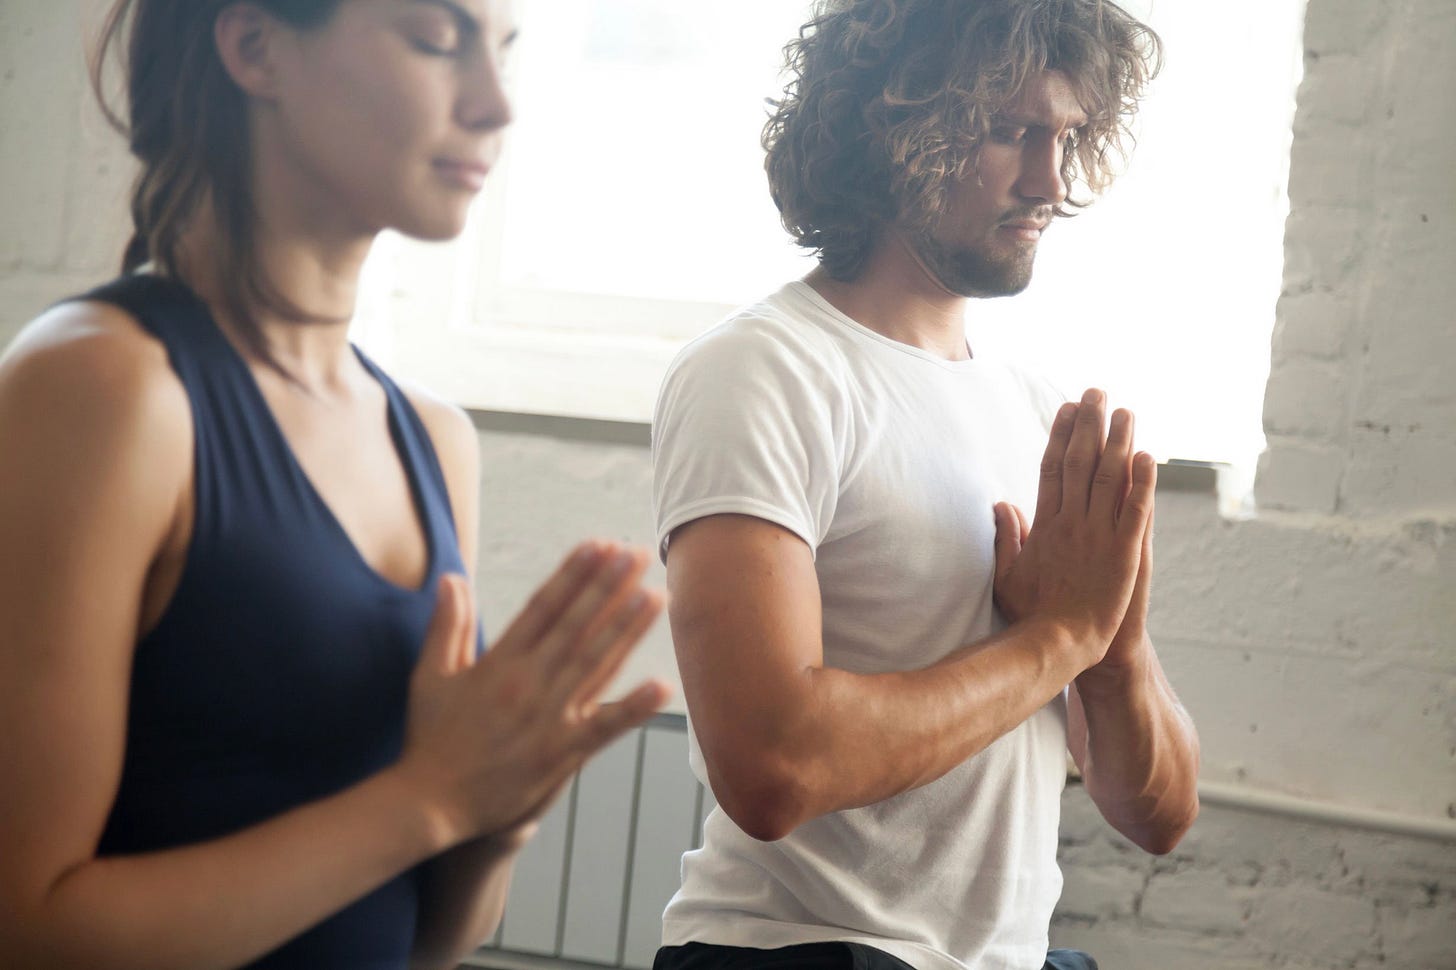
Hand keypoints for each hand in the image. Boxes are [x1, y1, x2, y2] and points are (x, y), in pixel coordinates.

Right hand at [395, 541, 670, 847]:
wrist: (431, 804)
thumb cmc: (431, 738)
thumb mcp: (430, 675)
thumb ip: (447, 624)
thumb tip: (452, 577)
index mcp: (498, 662)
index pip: (543, 607)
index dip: (573, 574)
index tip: (598, 546)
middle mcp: (526, 684)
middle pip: (576, 626)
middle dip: (609, 587)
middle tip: (637, 555)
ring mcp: (546, 719)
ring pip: (595, 664)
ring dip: (627, 629)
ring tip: (656, 596)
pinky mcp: (560, 754)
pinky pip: (604, 727)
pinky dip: (634, 708)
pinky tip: (663, 685)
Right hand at [991, 389, 1154, 669]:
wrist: (1062, 644)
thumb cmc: (1033, 616)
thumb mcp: (1007, 574)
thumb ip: (1006, 536)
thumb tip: (1001, 504)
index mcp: (1046, 524)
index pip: (1052, 468)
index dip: (1061, 436)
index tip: (1067, 409)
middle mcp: (1072, 522)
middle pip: (1081, 462)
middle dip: (1089, 424)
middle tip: (1097, 393)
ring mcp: (1100, 535)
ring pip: (1110, 478)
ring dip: (1119, 442)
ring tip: (1125, 412)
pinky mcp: (1126, 551)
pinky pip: (1136, 510)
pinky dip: (1142, 482)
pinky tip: (1148, 457)